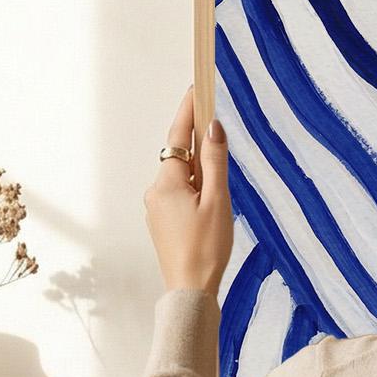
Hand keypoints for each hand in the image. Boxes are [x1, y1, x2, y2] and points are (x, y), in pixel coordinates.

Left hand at [144, 83, 232, 295]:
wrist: (189, 290)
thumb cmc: (206, 248)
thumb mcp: (218, 201)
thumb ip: (216, 162)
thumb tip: (213, 127)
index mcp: (167, 183)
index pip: (179, 136)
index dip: (190, 110)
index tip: (197, 87)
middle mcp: (155, 191)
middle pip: (181, 158)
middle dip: (202, 152)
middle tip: (221, 149)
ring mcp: (156, 208)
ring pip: (182, 179)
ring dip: (201, 178)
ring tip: (220, 201)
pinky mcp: (161, 222)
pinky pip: (179, 195)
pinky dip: (196, 193)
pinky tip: (210, 211)